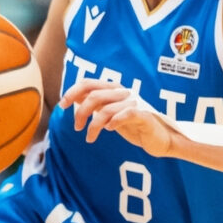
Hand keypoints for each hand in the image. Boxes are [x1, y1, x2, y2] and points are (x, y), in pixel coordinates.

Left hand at [60, 79, 175, 156]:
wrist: (160, 138)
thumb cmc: (134, 126)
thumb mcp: (111, 113)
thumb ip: (96, 104)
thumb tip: (74, 97)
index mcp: (114, 90)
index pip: (89, 83)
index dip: (73, 91)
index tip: (62, 105)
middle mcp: (124, 93)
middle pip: (94, 96)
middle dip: (80, 112)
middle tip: (77, 127)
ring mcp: (135, 104)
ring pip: (106, 109)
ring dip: (93, 125)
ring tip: (89, 137)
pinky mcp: (144, 116)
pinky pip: (126, 114)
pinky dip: (114, 122)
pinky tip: (109, 130)